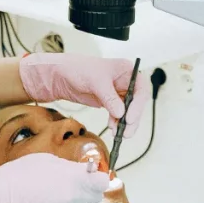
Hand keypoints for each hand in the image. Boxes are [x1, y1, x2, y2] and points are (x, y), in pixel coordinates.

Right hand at [0, 153, 109, 202]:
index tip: (91, 177)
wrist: (1, 196)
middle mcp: (76, 195)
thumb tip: (83, 171)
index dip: (98, 179)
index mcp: (75, 175)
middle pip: (96, 196)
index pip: (103, 181)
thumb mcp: (48, 160)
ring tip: (60, 198)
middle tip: (73, 187)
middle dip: (88, 191)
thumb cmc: (21, 173)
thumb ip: (70, 167)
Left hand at [19, 53, 148, 137]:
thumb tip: (121, 113)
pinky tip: (113, 128)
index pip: (141, 89)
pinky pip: (118, 114)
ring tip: (118, 133)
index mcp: (127, 70)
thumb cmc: (78, 69)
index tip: (130, 118)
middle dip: (132, 117)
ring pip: (128, 110)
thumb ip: (109, 97)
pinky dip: (116, 122)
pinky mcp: (110, 101)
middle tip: (127, 131)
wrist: (62, 75)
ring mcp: (118, 92)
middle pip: (137, 102)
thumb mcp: (96, 81)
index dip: (138, 105)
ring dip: (124, 122)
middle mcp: (126, 81)